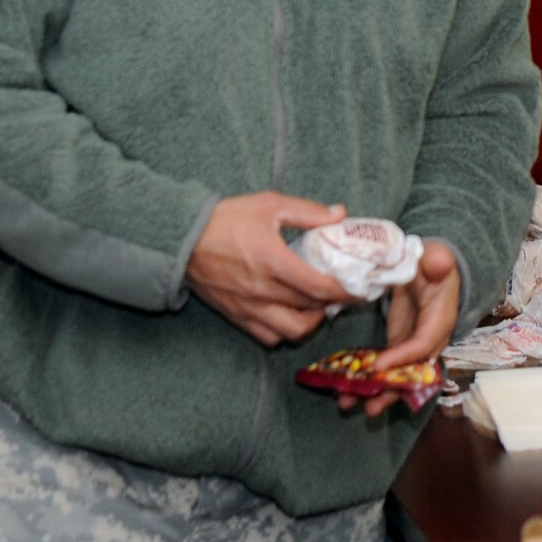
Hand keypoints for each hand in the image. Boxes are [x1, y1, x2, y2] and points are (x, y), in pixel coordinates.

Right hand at [186, 193, 355, 346]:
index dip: (345, 292)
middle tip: (341, 294)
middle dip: (332, 304)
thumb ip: (307, 212)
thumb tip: (339, 214)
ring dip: (310, 322)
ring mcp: (248, 307)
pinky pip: (267, 337)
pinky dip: (284, 331)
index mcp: (273, 261)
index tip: (359, 290)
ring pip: (291, 331)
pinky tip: (290, 314)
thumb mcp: (269, 205)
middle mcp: (262, 290)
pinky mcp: (236, 316)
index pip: (320, 287)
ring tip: (317, 307)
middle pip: (310, 310)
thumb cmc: (226, 219)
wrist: (182, 238)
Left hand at [342, 241, 459, 418]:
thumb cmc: (431, 262)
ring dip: (374, 392)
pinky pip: (384, 367)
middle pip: (412, 372)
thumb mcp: (435, 257)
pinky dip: (367, 379)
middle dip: (390, 391)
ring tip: (348, 405)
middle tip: (369, 407)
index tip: (379, 364)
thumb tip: (440, 261)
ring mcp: (411, 345)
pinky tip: (344, 390)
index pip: (424, 343)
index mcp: (441, 318)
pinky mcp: (398, 345)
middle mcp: (429, 339)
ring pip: (397, 376)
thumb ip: (437, 260)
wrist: (428, 266)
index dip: (404, 357)